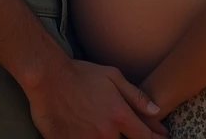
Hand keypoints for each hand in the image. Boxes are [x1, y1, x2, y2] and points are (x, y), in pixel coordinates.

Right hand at [29, 58, 168, 137]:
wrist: (48, 79)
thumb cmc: (81, 74)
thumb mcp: (112, 77)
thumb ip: (136, 96)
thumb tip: (157, 112)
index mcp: (118, 115)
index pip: (145, 137)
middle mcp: (106, 134)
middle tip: (131, 131)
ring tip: (107, 127)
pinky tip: (90, 131)